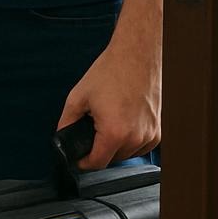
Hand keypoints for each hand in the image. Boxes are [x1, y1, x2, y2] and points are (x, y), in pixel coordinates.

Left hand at [56, 16, 161, 170]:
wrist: (136, 56)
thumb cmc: (111, 72)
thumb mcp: (78, 96)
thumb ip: (66, 121)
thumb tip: (60, 137)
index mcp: (115, 133)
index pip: (97, 163)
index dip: (83, 162)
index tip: (78, 157)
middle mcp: (136, 138)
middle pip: (112, 158)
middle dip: (98, 149)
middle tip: (90, 129)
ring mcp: (151, 135)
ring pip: (127, 153)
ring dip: (115, 145)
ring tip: (107, 120)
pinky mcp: (159, 130)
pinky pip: (141, 145)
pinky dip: (130, 139)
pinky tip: (122, 121)